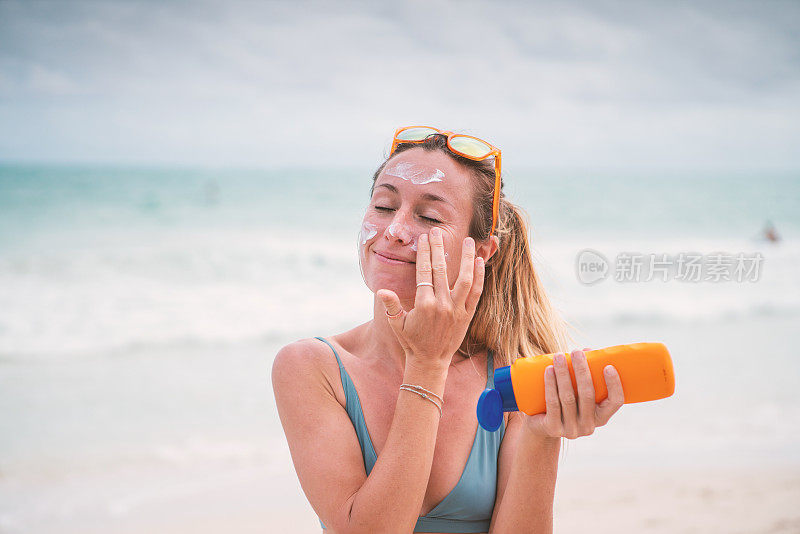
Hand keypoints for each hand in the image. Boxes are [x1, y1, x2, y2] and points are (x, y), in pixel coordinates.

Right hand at [378, 227, 484, 370]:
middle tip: (438, 232)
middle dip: (439, 248)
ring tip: (469, 240)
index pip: (424, 272)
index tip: (424, 238)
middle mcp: (442, 305)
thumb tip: (382, 290)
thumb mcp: (396, 324)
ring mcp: (457, 310)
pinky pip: (476, 292)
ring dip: (467, 258)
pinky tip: (479, 262)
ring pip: (464, 278)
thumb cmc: (411, 341)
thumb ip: (391, 306)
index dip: (424, 253)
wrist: (430, 362)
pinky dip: (479, 277)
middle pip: (441, 270)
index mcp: (424, 305)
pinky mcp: (467, 315)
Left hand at [523, 348, 624, 438]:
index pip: (615, 402)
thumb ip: (585, 374)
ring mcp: (571, 429)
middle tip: (576, 351)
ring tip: (559, 356)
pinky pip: (552, 403)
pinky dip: (550, 384)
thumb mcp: (578, 392)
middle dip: (582, 370)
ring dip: (563, 374)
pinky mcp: (553, 428)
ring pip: (568, 397)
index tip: (608, 366)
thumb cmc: (565, 401)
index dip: (614, 385)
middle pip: (587, 395)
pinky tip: (549, 370)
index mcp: (601, 417)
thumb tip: (587, 350)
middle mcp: (588, 426)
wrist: (541, 425)